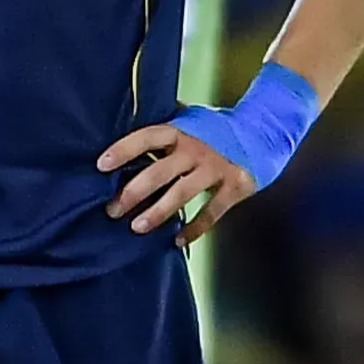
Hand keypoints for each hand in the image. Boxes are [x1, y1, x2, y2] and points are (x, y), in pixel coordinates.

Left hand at [99, 117, 258, 243]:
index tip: (101, 165)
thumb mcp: (187, 122)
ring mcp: (216, 168)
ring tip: (137, 227)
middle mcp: (196, 149)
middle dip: (133, 192)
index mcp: (179, 132)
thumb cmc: (212, 131)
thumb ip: (162, 132)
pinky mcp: (235, 185)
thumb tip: (121, 129)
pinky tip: (177, 241)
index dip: (123, 150)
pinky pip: (212, 211)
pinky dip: (195, 228)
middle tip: (112, 210)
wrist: (262, 132)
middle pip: (160, 172)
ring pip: (182, 194)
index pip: (147, 138)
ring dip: (158, 212)